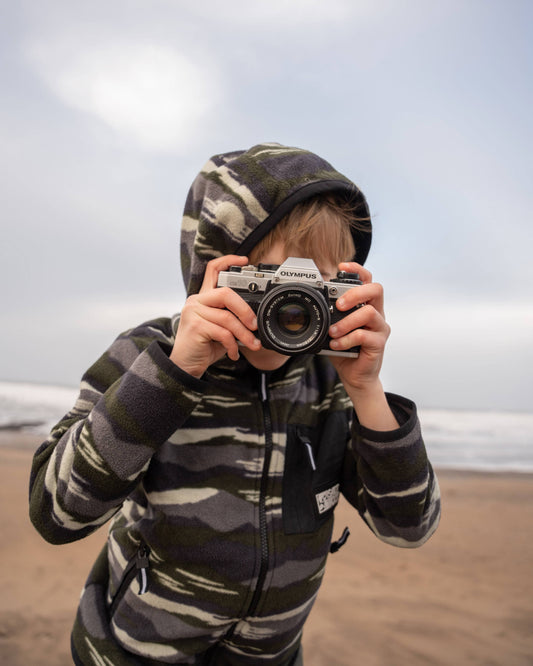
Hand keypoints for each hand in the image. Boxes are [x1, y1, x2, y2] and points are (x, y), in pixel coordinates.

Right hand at [170, 255, 260, 377]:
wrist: (185, 366)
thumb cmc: (204, 347)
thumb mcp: (221, 329)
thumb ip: (232, 318)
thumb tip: (255, 320)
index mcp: (203, 298)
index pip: (212, 270)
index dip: (228, 261)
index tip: (245, 260)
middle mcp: (196, 301)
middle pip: (226, 293)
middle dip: (245, 311)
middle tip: (255, 326)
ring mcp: (193, 312)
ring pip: (227, 318)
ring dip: (244, 335)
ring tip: (252, 345)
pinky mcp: (194, 326)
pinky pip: (223, 333)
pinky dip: (233, 345)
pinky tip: (233, 354)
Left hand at [328, 262, 390, 392]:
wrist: (354, 375)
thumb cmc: (344, 349)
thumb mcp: (333, 328)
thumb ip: (328, 315)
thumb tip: (311, 302)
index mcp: (365, 305)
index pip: (367, 280)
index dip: (357, 269)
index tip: (342, 266)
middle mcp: (376, 313)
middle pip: (376, 290)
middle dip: (355, 293)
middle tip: (338, 305)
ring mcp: (380, 328)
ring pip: (369, 313)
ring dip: (346, 321)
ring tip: (332, 332)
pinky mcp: (379, 343)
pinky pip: (364, 335)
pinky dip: (346, 339)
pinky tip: (336, 344)